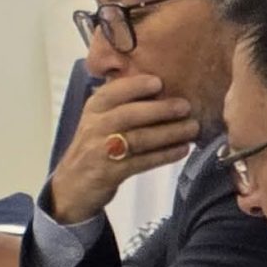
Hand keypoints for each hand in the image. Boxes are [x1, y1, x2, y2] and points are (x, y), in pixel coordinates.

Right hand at [49, 75, 195, 223]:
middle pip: (127, 115)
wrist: (73, 184)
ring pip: (138, 139)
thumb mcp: (99, 120)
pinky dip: (164, 155)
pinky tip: (182, 149)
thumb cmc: (94, 146)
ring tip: (192, 128)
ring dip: (169, 133)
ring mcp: (100, 151)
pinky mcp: (109, 173)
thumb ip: (121, 104)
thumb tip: (161, 85)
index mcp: (93, 110)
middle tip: (185, 106)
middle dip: (159, 109)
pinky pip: (142, 162)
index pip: (111, 92)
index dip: (135, 86)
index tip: (159, 82)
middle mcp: (94, 127)